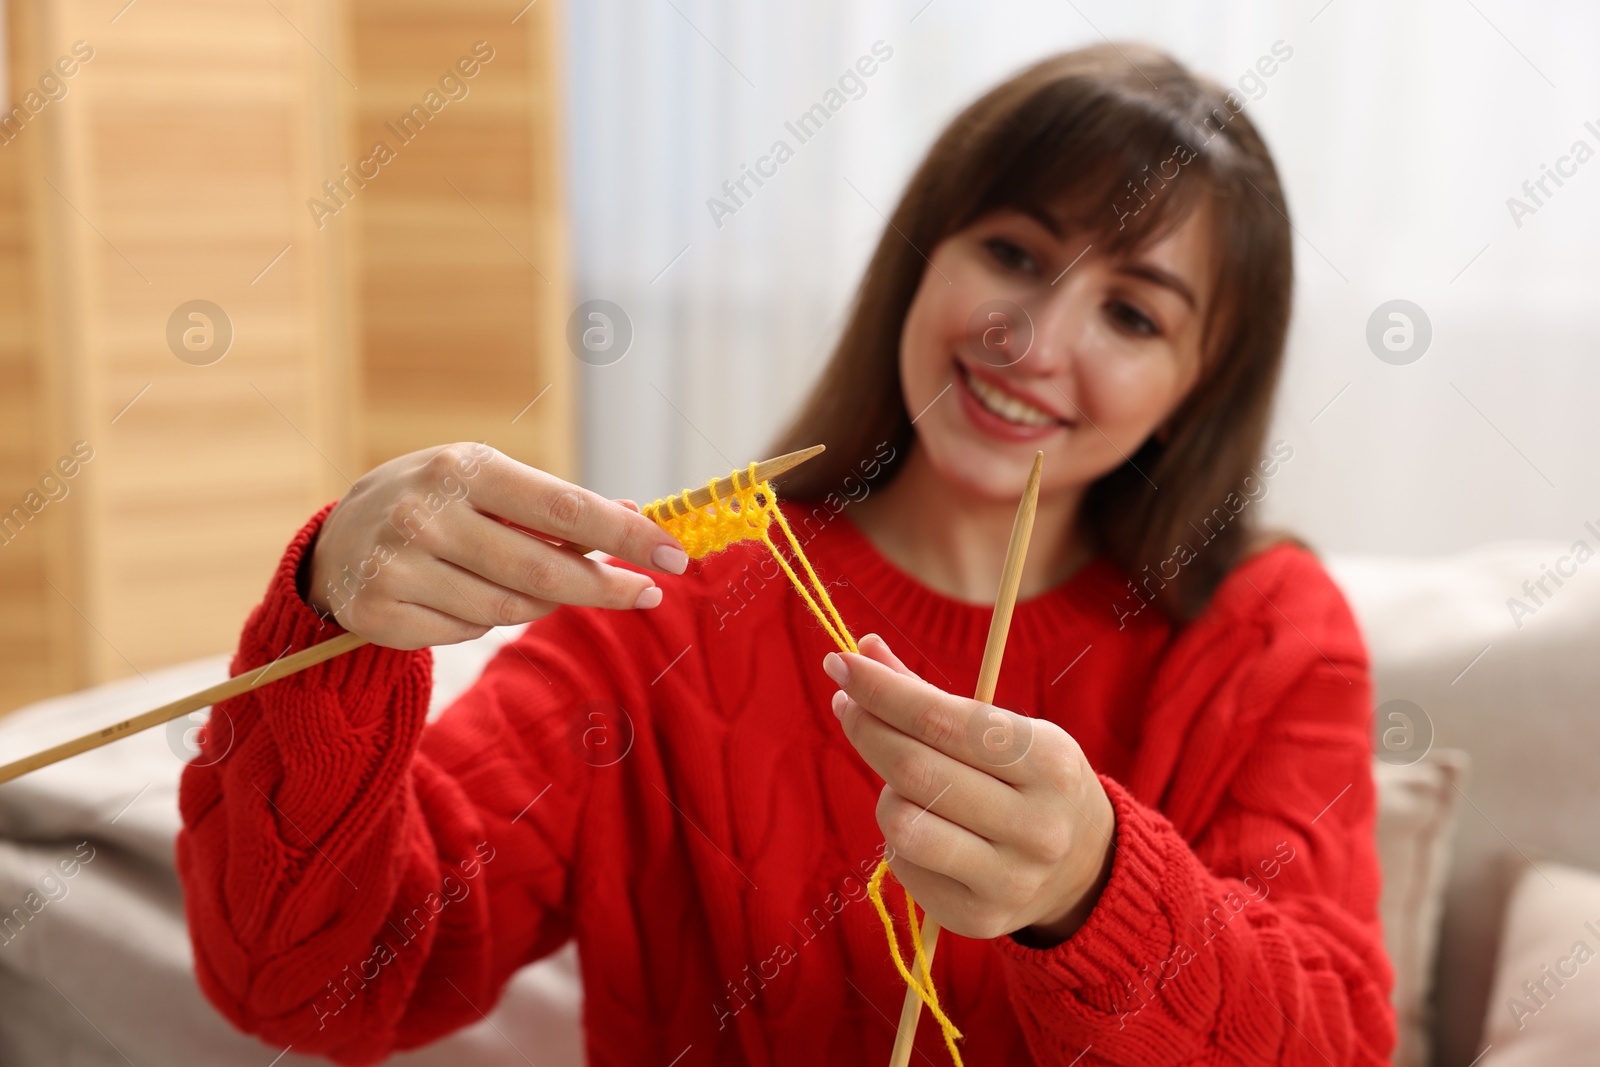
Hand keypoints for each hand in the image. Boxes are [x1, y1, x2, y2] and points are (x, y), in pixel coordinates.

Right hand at [306, 442, 689, 648]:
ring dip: (540, 602)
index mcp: (464, 467)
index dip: (624, 536)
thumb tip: (636, 518)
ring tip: (535, 584)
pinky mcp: (381, 613)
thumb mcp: (488, 480)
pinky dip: (485, 620)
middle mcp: (428, 514)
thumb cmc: (436, 502)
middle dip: (605, 586)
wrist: (334, 539)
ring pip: (509, 609)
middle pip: (543, 569)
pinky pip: (468, 632)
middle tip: (647, 594)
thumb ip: (557, 504)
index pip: (563, 507)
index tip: (673, 554)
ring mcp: (400, 566)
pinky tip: (467, 595)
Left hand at [824, 634, 1115, 944]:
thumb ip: (931, 696)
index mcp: (1049, 762)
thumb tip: (862, 651)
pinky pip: (903, 864)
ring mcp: (1009, 880)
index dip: (883, 690)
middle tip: (847, 703)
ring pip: (901, 822)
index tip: (841, 663)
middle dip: (867, 728)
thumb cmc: (1028, 780)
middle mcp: (1036, 826)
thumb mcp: (1004, 729)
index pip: (943, 718)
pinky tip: (926, 826)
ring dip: (888, 792)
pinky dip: (900, 836)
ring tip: (907, 784)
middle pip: (915, 769)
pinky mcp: (978, 918)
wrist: (1084, 868)